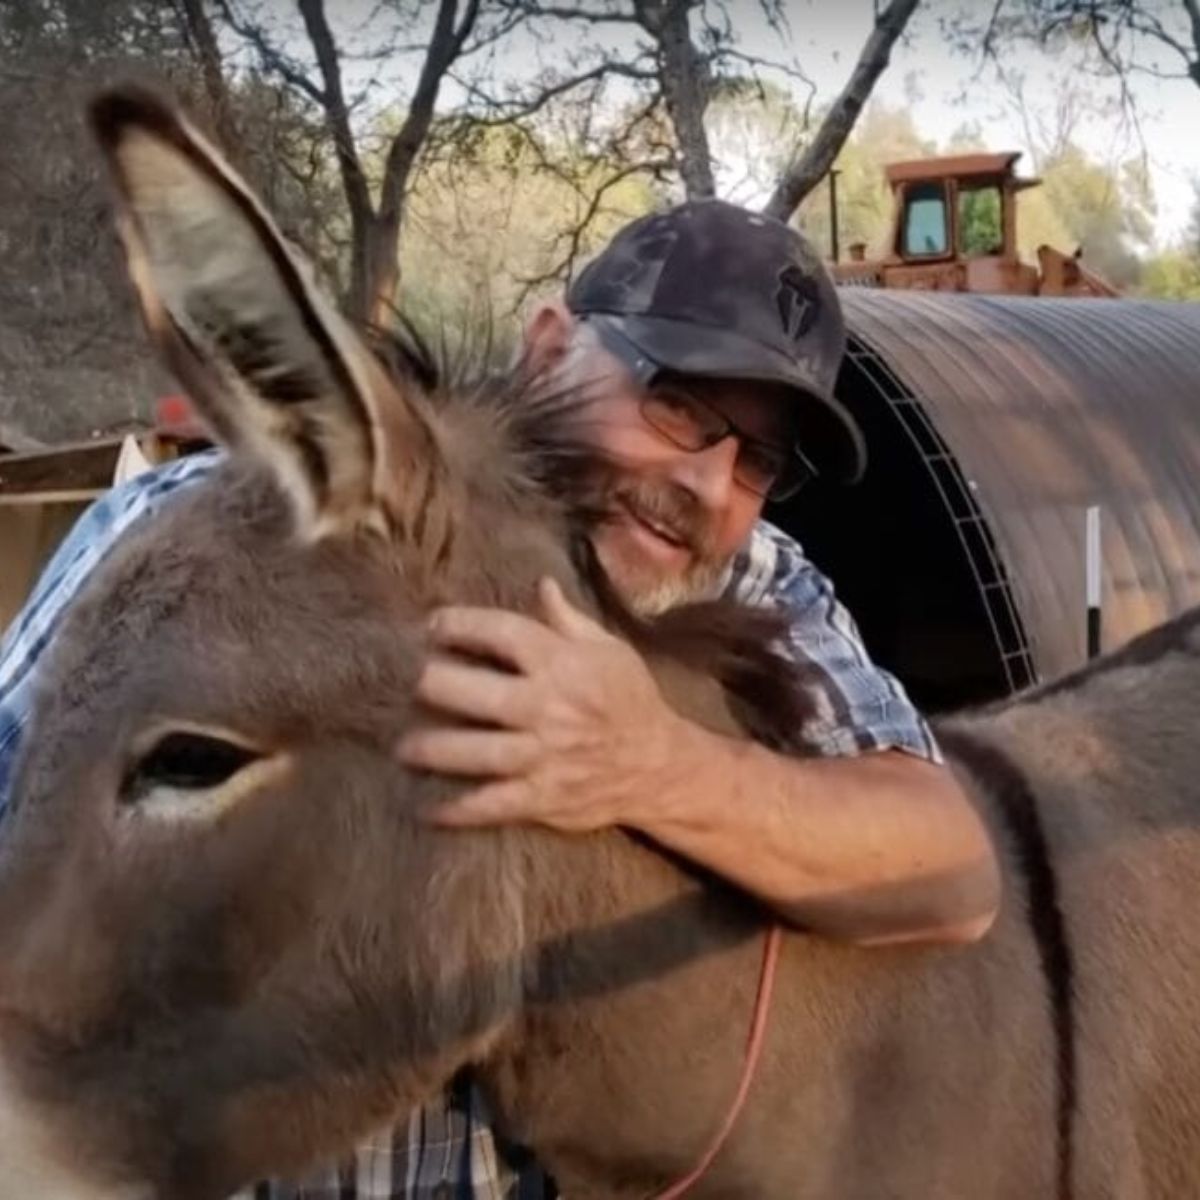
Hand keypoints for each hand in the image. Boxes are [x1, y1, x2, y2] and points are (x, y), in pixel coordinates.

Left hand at [397, 577, 691, 831]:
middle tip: (406, 682)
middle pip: (479, 693)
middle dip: (436, 684)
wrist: (659, 765)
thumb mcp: (609, 650)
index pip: (503, 634)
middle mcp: (550, 707)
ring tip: (403, 747)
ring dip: (435, 749)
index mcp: (564, 664)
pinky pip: (495, 805)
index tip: (432, 625)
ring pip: (480, 752)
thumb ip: (568, 620)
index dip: (461, 625)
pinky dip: (460, 810)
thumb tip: (540, 584)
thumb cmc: (630, 699)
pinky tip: (428, 809)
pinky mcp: (545, 796)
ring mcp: (546, 755)